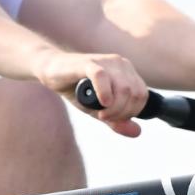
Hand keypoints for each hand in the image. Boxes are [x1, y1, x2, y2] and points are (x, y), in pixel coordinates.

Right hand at [32, 50, 148, 137]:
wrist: (52, 71)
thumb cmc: (77, 90)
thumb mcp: (99, 110)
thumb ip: (117, 120)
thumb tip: (137, 132)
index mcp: (127, 72)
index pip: (142, 96)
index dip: (130, 113)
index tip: (113, 119)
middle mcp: (120, 64)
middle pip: (135, 94)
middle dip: (121, 113)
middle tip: (104, 117)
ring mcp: (106, 61)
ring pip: (123, 88)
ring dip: (113, 108)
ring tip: (100, 112)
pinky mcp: (89, 62)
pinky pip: (103, 77)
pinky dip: (104, 93)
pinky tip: (101, 102)